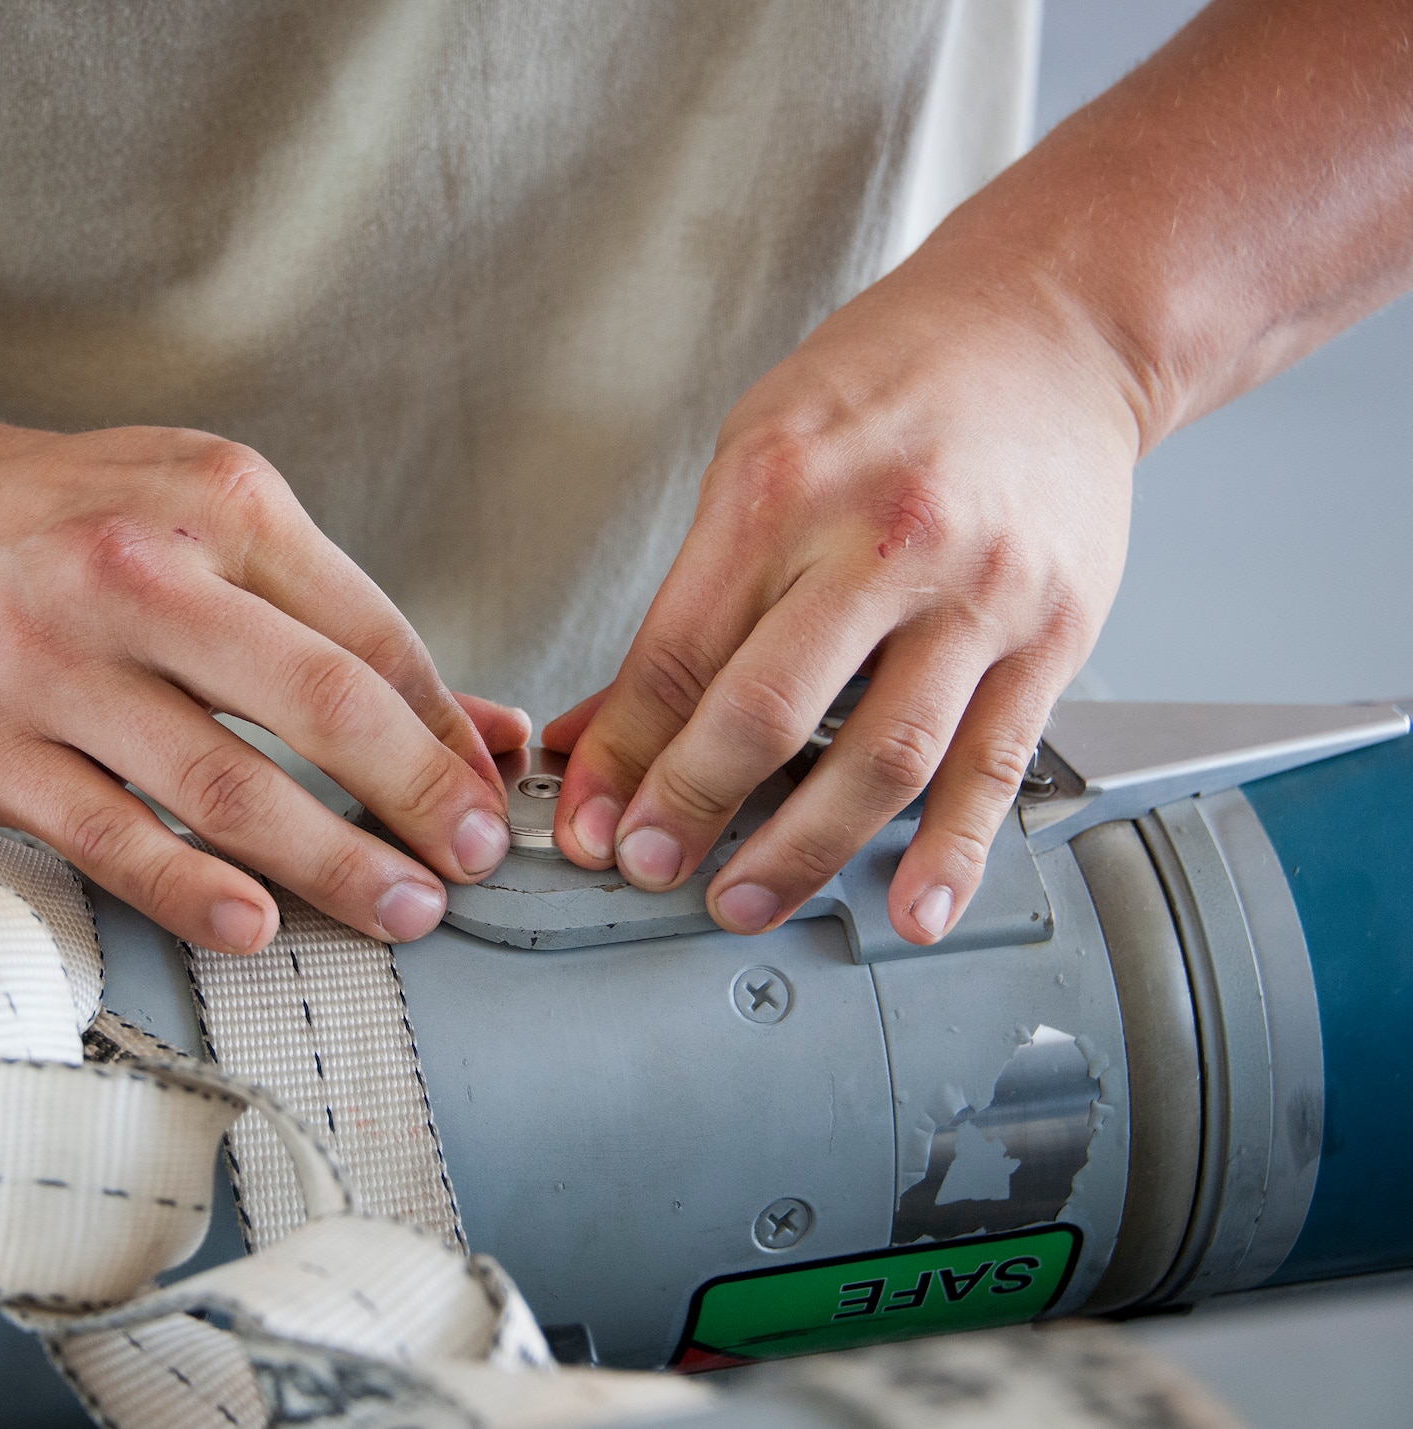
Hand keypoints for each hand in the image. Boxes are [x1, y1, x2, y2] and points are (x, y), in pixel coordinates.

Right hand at [0, 423, 525, 953]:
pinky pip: (113, 837)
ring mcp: (56, 662)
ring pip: (225, 785)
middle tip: (475, 867)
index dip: (447, 733)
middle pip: (320, 703)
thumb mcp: (212, 516)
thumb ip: (343, 620)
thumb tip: (494, 734)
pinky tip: (260, 925)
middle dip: (419, 799)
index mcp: (220, 499)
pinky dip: (194, 890)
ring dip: (333, 861)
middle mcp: (140, 568)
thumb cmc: (73, 523)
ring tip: (404, 910)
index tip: (490, 802)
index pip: (370, 635)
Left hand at [546, 241, 1138, 943]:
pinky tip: (912, 907)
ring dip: (803, 850)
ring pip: (883, 757)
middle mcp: (884, 539)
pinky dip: (950, 851)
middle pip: (769, 711)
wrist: (1054, 324)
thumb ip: (689, 598)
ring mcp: (979, 592)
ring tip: (744, 899)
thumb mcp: (757, 451)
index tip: (588, 818)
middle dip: (692, 808)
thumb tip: (605, 722)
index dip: (623, 753)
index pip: (680, 651)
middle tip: (645, 869)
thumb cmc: (894, 381)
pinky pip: (995, 764)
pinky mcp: (1053, 634)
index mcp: (784, 488)